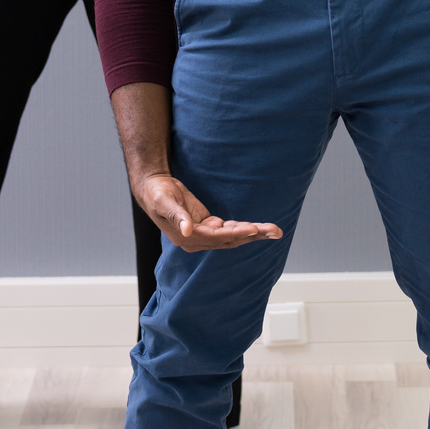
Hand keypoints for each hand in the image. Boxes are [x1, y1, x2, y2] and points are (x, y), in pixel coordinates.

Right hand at [134, 173, 282, 250]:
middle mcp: (198, 239)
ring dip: (253, 233)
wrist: (153, 188)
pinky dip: (243, 228)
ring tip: (274, 230)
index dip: (236, 233)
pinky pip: (229, 229)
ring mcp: (204, 233)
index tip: (254, 229)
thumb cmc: (157, 194)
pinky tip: (259, 227)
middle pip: (231, 240)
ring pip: (233, 236)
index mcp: (188, 237)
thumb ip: (176, 217)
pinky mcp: (207, 225)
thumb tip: (186, 230)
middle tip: (276, 231)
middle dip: (254, 235)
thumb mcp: (164, 202)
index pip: (218, 237)